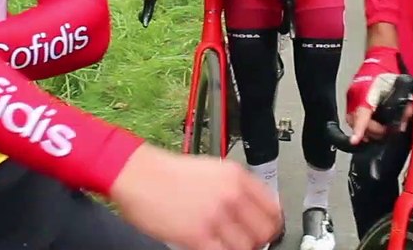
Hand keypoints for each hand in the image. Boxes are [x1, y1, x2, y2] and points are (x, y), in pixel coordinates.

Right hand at [110, 144, 281, 249]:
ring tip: (225, 244)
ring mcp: (216, 216)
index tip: (267, 230)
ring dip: (238, 248)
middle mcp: (231, 195)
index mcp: (237, 177)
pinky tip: (211, 247)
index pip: (273, 208)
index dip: (272, 224)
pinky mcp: (198, 235)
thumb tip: (253, 209)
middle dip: (258, 240)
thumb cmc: (169, 173)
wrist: (139, 175)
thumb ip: (236, 188)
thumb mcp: (212, 170)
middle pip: (264, 231)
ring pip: (247, 247)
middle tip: (247, 242)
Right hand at [344, 45, 406, 143]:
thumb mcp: (402, 91)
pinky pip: (352, 115)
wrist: (380, 56)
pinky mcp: (350, 97)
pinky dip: (361, 122)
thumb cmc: (390, 70)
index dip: (359, 129)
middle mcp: (356, 95)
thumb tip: (400, 126)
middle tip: (385, 131)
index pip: (361, 115)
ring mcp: (351, 96)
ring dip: (366, 128)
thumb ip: (403, 110)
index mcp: (368, 93)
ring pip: (353, 121)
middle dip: (372, 132)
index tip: (355, 140)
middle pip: (357, 122)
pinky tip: (371, 122)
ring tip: (379, 128)